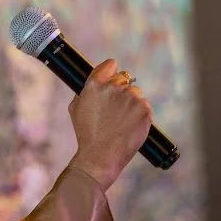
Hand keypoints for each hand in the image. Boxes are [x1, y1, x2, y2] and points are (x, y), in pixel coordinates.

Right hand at [69, 59, 152, 191]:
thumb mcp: (76, 107)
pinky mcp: (144, 108)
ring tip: (122, 120)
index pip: (110, 65)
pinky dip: (140, 113)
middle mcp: (113, 87)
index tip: (111, 80)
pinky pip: (144, 104)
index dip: (111, 73)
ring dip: (131, 102)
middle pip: (124, 78)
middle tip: (115, 109)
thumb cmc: (86, 133)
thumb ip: (86, 90)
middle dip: (121, 90)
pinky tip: (130, 124)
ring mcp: (131, 97)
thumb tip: (95, 82)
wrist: (101, 155)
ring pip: (135, 92)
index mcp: (95, 84)